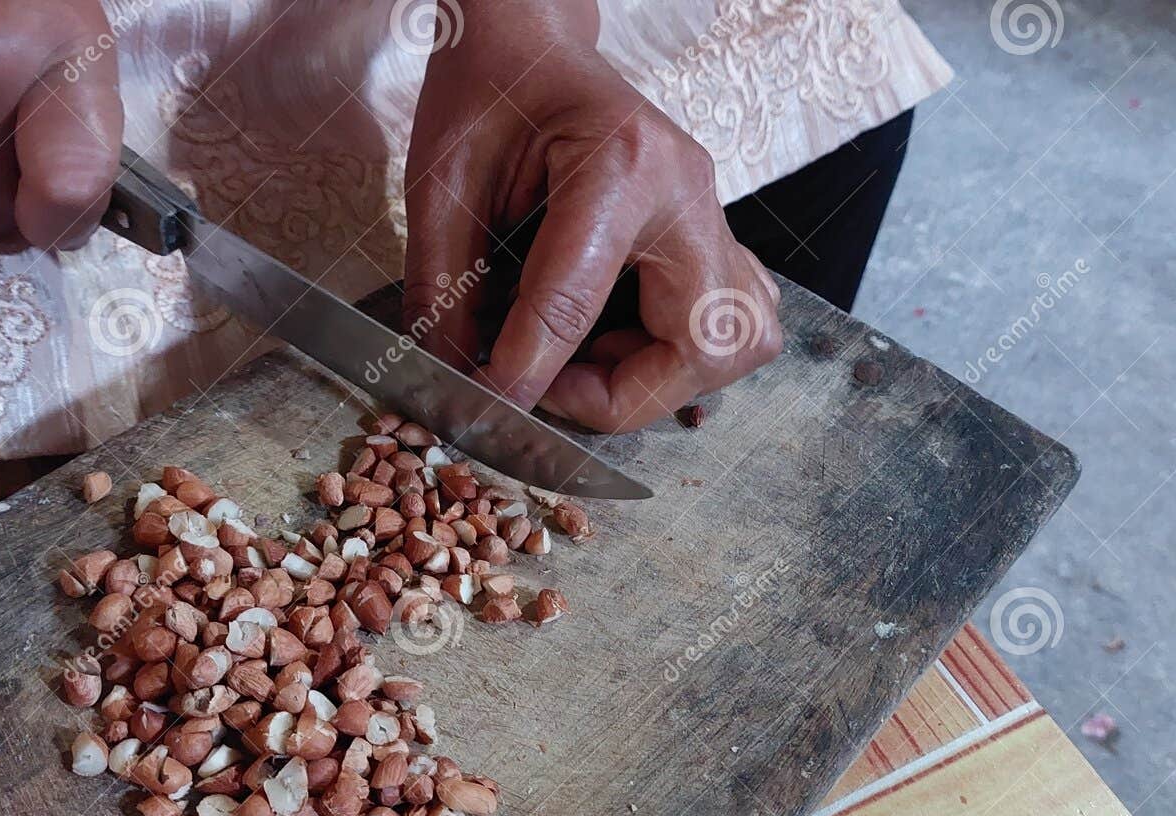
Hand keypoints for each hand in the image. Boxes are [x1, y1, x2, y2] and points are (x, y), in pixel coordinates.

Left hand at [402, 0, 780, 432]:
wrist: (534, 46)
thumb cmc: (491, 92)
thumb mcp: (442, 182)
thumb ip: (444, 284)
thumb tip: (453, 377)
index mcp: (618, 163)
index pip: (575, 303)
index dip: (526, 374)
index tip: (486, 409)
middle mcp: (685, 192)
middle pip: (701, 345)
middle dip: (623, 397)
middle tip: (550, 388)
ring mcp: (711, 214)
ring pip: (734, 345)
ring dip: (659, 381)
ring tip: (585, 362)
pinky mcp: (712, 235)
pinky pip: (730, 325)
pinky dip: (675, 357)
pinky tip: (614, 340)